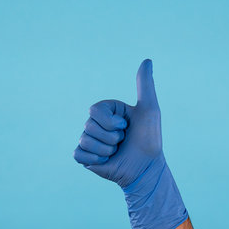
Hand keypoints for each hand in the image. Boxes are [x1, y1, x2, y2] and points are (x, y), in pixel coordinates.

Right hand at [73, 59, 187, 228]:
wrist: (146, 168)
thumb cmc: (149, 139)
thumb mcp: (149, 110)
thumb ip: (145, 85)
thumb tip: (147, 60)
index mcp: (108, 111)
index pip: (95, 110)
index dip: (110, 121)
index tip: (125, 126)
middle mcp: (97, 124)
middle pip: (89, 125)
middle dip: (111, 137)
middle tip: (122, 142)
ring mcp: (90, 140)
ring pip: (85, 140)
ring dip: (105, 149)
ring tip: (116, 152)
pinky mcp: (85, 157)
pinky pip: (78, 153)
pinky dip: (94, 159)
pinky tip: (106, 161)